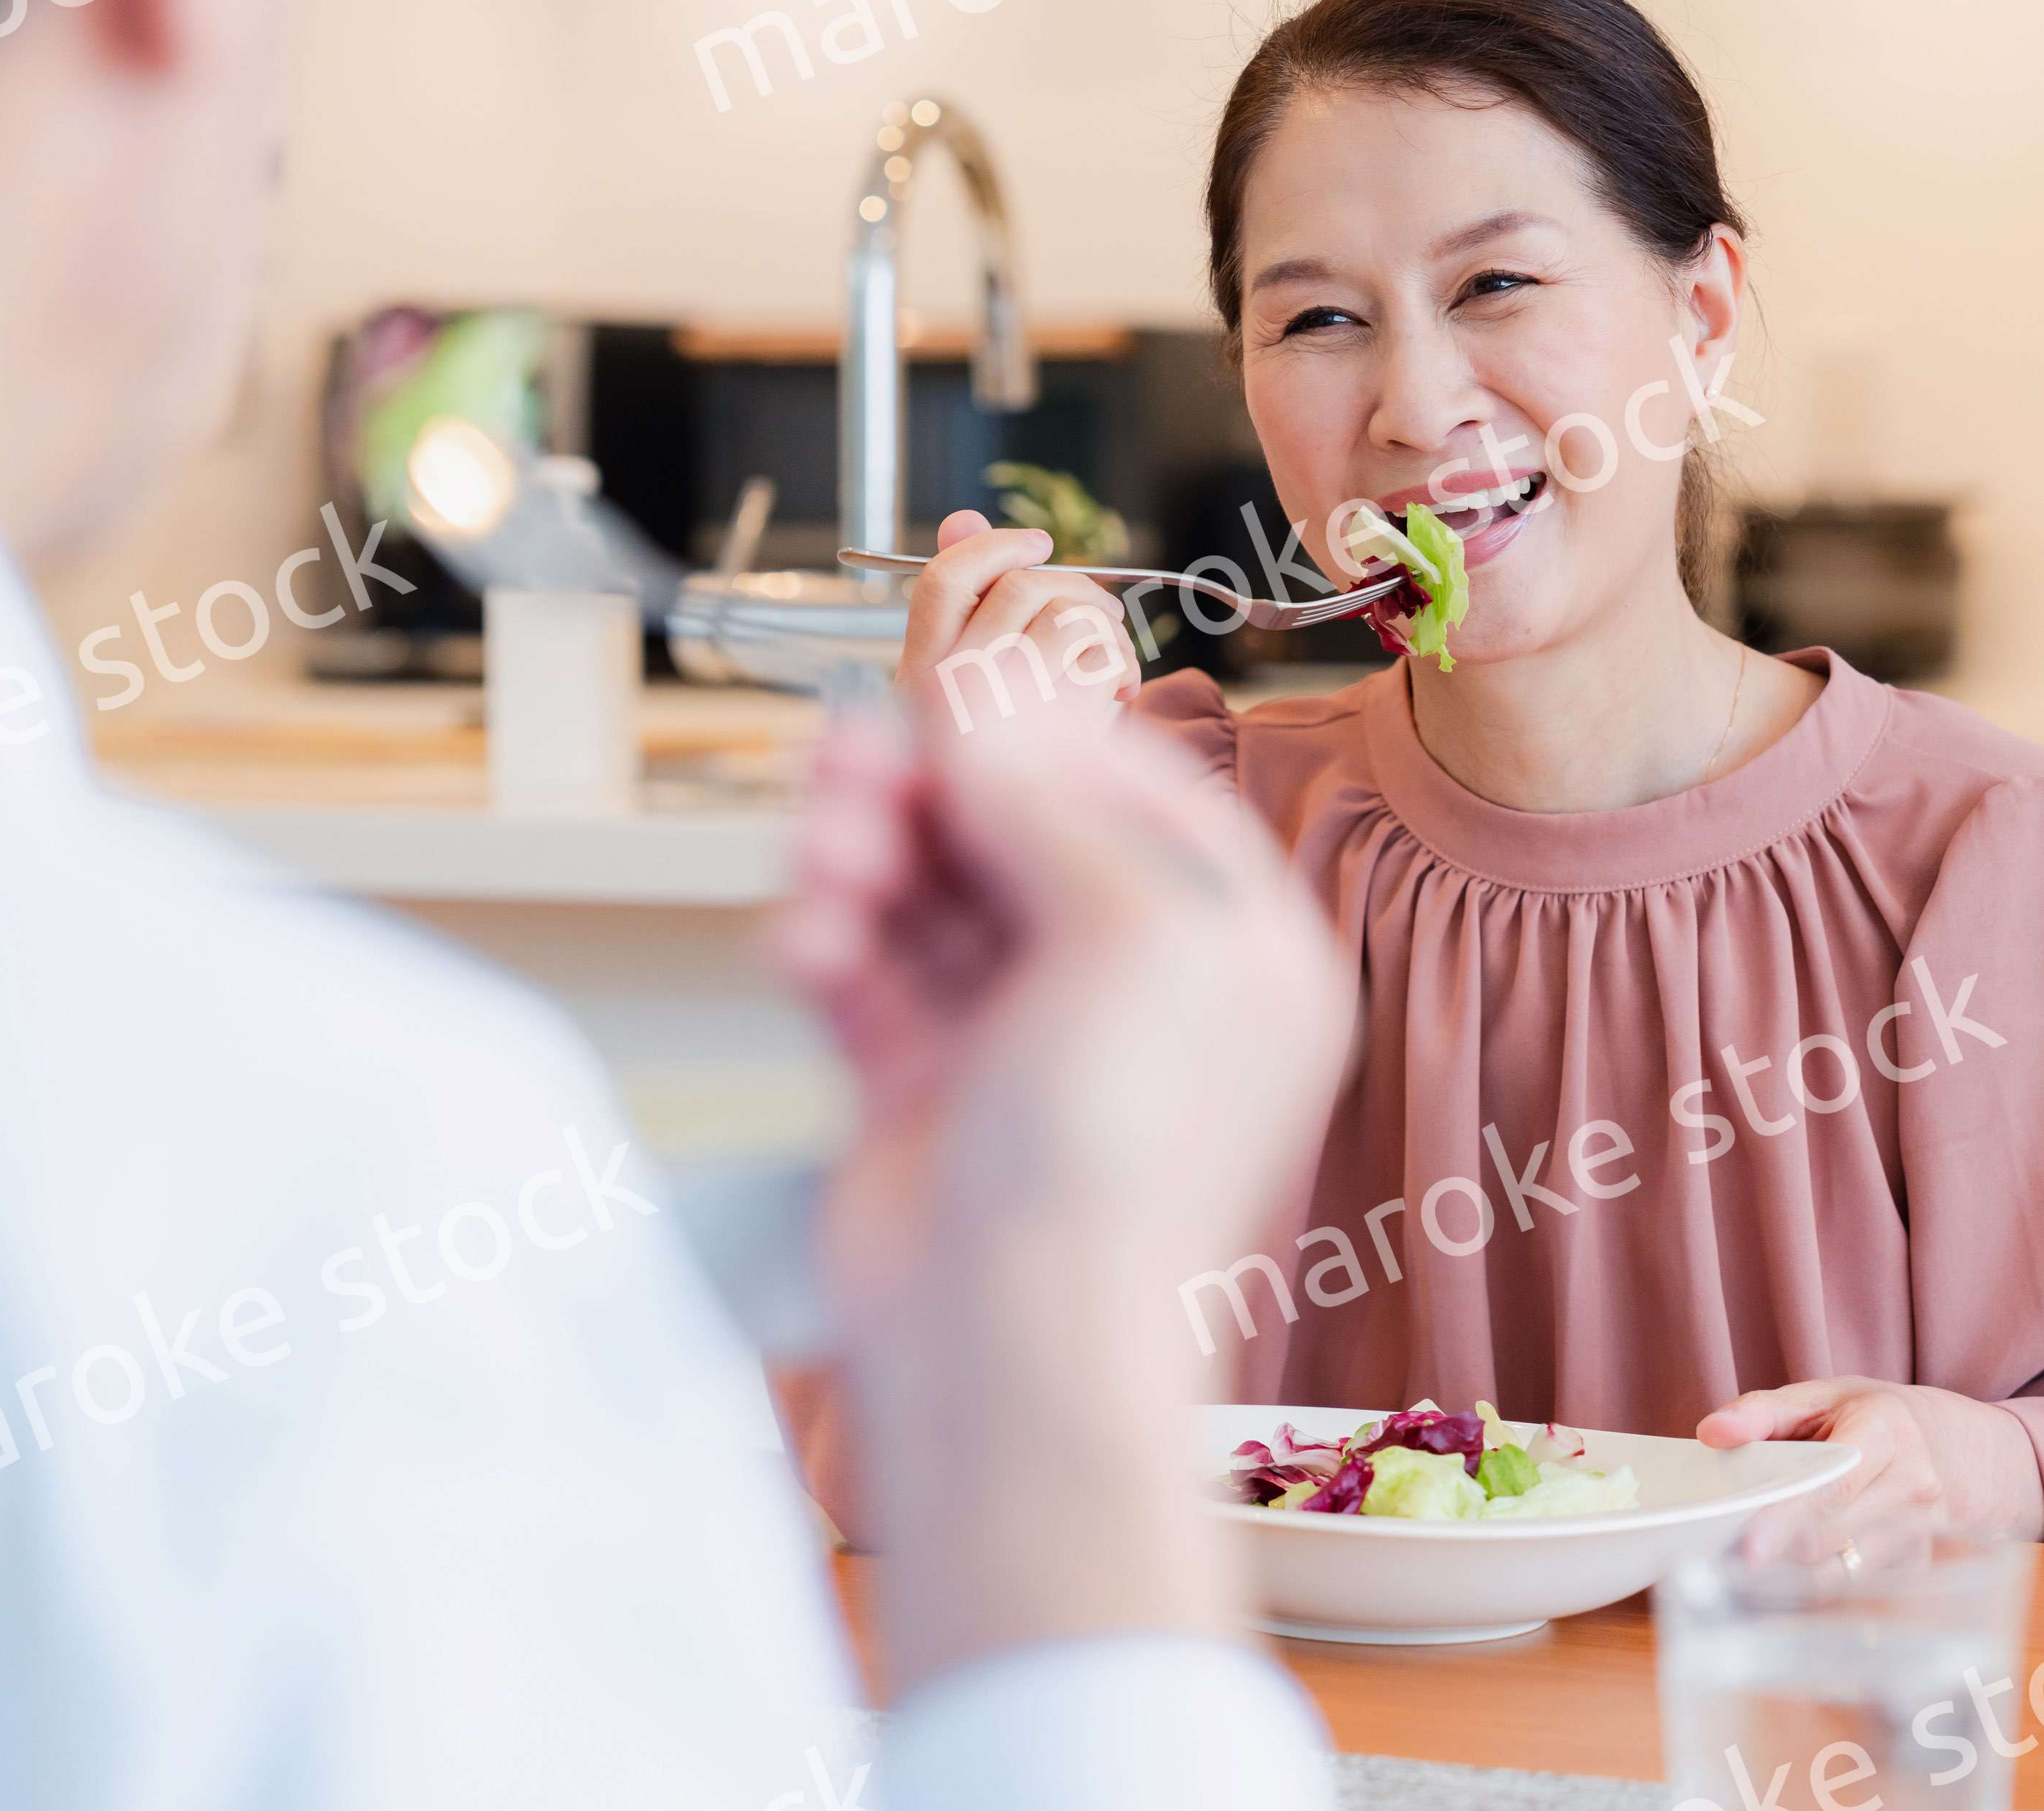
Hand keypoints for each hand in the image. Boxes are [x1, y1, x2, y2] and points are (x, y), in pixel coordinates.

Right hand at [773, 700, 1347, 1686]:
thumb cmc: (1115, 1159)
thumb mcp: (1127, 933)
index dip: (1039, 736)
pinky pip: (870, 976)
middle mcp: (1142, 993)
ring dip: (865, 857)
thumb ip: (1047, 801)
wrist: (1010, 1352)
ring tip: (820, 854)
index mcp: (1239, 955)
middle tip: (847, 762)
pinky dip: (829, 944)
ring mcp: (1029, 1043)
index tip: (950, 693)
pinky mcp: (927, 1092)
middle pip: (1018, 836)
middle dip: (927, 792)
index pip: (1139, 793)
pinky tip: (803, 942)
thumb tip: (980, 699)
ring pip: (931, 896)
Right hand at [894, 510, 1141, 736]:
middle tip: (1106, 618)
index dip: (994, 546)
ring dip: (1106, 628)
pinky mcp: (1054, 729)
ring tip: (1114, 664)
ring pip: (1066, 614)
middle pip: (1019, 588)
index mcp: (919, 672)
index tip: (1039, 542)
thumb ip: (969, 599)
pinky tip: (1120, 693)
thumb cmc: (1018, 759)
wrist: (1043, 851)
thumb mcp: (980, 677)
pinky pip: (1100, 655)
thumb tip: (962, 519)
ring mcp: (1002, 708)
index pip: (944, 580)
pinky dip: (1123, 663)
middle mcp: (948, 690)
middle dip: (1078, 589)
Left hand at [1695, 1378, 2043, 1567]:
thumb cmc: (1878, 1418)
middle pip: (1831, 1536)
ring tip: (1757, 1555)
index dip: (1787, 1519)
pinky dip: (1818, 1580)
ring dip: (1792, 1568)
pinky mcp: (1917, 1566)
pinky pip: (1856, 1585)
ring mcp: (1922, 1532)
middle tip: (1727, 1549)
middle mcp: (1913, 1486)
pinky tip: (1796, 1567)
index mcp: (1885, 1434)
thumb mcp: (1823, 1396)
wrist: (1961, 1449)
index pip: (1831, 1487)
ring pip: (1842, 1568)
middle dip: (1778, 1547)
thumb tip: (1711, 1432)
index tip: (1749, 1548)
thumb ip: (1761, 1412)